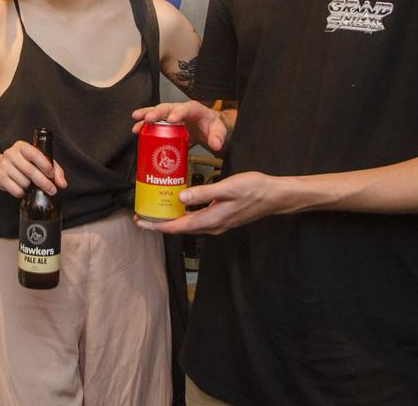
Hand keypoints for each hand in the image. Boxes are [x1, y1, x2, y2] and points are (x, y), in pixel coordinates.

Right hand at [0, 141, 68, 197]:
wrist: (0, 166)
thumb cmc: (25, 163)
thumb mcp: (40, 161)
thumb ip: (55, 170)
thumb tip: (62, 184)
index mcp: (22, 146)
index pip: (35, 154)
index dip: (45, 166)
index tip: (52, 175)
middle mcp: (11, 153)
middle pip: (30, 170)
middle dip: (44, 182)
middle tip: (52, 190)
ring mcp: (4, 165)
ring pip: (24, 182)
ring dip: (31, 187)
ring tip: (30, 184)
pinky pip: (16, 190)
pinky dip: (22, 192)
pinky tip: (22, 188)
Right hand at [132, 100, 226, 152]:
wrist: (208, 127)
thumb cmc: (212, 125)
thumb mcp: (219, 130)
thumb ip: (217, 136)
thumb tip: (215, 144)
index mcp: (193, 109)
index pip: (185, 108)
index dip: (177, 113)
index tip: (171, 119)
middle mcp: (179, 110)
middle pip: (166, 108)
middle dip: (156, 112)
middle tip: (147, 118)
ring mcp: (171, 116)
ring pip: (156, 113)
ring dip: (145, 115)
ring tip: (136, 120)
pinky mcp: (165, 124)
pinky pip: (153, 122)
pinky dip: (144, 125)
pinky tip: (137, 130)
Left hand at [136, 171, 289, 234]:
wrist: (274, 196)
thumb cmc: (253, 189)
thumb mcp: (227, 188)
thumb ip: (203, 193)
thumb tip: (181, 197)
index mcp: (211, 220)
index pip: (179, 227)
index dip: (159, 226)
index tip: (142, 222)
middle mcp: (212, 226)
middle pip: (180, 229)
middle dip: (160, 224)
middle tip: (142, 217)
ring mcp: (218, 224)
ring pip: (188, 226)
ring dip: (171, 221)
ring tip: (156, 212)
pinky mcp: (221, 218)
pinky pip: (197, 220)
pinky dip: (184, 216)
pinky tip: (179, 205)